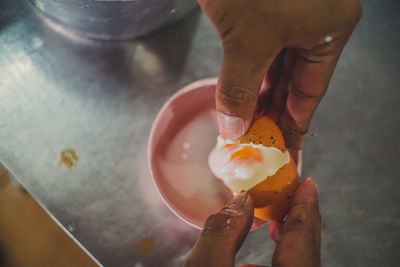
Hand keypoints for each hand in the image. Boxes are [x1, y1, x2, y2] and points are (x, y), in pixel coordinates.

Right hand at [184, 178, 320, 266]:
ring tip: (275, 224)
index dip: (305, 207)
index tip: (309, 183)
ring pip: (295, 265)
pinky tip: (250, 261)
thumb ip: (222, 233)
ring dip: (286, 243)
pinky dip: (274, 262)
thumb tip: (241, 201)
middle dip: (299, 221)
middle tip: (295, 195)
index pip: (303, 238)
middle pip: (305, 253)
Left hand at [199, 0, 361, 151]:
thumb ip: (239, 88)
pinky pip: (261, 53)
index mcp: (330, 29)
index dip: (296, 124)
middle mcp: (316, 23)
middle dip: (272, 113)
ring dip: (258, 97)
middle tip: (259, 143)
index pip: (311, 91)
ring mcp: (291, 16)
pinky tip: (239, 97)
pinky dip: (249, 75)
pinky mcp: (266, 11)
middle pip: (295, 82)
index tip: (286, 149)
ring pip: (276, 68)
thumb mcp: (246, 41)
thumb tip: (233, 129)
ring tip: (245, 128)